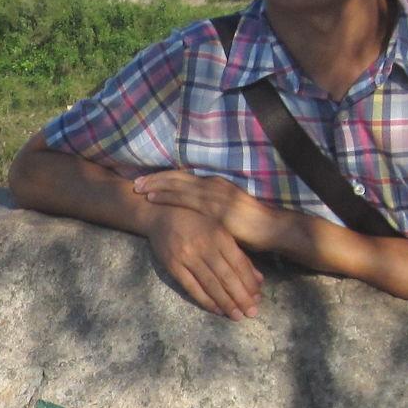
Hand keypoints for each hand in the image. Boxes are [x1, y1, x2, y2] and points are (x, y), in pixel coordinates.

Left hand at [131, 170, 288, 249]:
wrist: (272, 229)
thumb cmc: (252, 226)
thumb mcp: (228, 214)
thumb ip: (212, 211)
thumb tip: (198, 216)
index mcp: (216, 186)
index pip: (185, 179)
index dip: (166, 178)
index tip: (148, 180)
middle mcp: (213, 185)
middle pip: (177, 178)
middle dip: (155, 178)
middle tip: (135, 181)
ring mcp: (213, 195)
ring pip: (177, 185)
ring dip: (155, 185)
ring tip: (137, 187)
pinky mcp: (213, 207)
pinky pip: (184, 199)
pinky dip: (166, 196)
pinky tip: (152, 197)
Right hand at [144, 203, 261, 319]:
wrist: (162, 216)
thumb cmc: (197, 223)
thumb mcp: (220, 232)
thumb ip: (238, 255)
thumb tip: (258, 279)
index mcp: (219, 235)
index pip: (238, 264)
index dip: (249, 283)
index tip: (258, 298)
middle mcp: (204, 246)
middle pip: (226, 277)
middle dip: (240, 297)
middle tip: (252, 313)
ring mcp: (187, 257)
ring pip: (210, 284)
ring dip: (225, 302)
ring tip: (237, 316)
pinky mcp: (173, 266)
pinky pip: (191, 287)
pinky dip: (205, 300)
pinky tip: (216, 310)